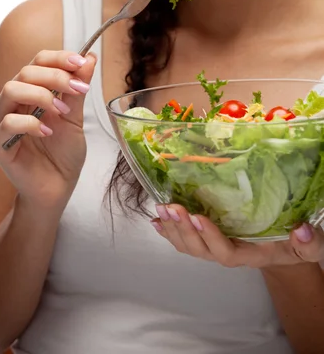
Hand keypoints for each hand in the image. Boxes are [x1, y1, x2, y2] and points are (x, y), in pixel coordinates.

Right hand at [0, 50, 96, 205]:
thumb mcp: (76, 117)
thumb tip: (89, 58)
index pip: (37, 61)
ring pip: (10, 90)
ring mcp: (2, 123)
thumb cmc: (63, 152)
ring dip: (41, 96)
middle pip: (25, 72)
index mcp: (29, 91)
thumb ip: (78, 88)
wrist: (58, 187)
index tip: (81, 62)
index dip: (59, 58)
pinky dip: (30, 123)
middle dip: (56, 76)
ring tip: (62, 112)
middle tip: (78, 90)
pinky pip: (7, 124)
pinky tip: (47, 132)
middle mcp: (12, 103)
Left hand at [151, 204, 323, 267]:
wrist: (280, 251)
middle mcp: (228, 253)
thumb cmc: (292, 245)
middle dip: (184, 230)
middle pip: (200, 250)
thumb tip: (303, 229)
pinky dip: (168, 232)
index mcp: (249, 255)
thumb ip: (308, 242)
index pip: (226, 252)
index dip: (211, 237)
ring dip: (172, 229)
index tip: (199, 217)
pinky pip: (184, 241)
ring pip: (189, 246)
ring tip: (161, 210)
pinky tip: (157, 221)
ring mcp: (215, 247)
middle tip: (172, 208)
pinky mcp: (207, 240)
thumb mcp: (307, 246)